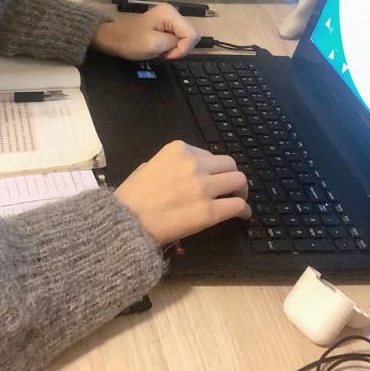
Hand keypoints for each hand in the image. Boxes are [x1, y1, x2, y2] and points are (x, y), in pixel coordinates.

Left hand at [91, 3, 198, 60]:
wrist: (114, 38)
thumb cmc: (131, 42)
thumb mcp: (155, 44)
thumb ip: (175, 42)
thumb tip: (185, 43)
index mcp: (170, 14)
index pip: (192, 34)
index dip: (183, 49)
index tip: (168, 55)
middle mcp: (173, 12)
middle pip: (190, 35)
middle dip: (179, 48)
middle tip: (163, 53)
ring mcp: (169, 17)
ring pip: (185, 37)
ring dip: (175, 48)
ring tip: (160, 50)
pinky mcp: (166, 23)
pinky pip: (177, 37)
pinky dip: (171, 45)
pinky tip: (160, 47)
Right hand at [113, 140, 250, 245]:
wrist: (126, 221)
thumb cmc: (131, 196)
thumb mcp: (149, 167)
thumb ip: (170, 165)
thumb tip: (181, 173)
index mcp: (179, 150)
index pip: (209, 155)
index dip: (213, 169)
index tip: (213, 179)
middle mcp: (194, 164)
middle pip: (229, 164)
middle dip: (231, 176)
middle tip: (231, 189)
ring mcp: (203, 187)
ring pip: (238, 181)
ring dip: (241, 191)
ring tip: (238, 200)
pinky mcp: (209, 211)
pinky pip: (237, 206)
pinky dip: (243, 210)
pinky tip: (242, 215)